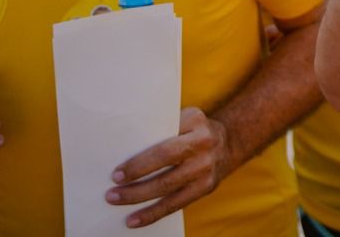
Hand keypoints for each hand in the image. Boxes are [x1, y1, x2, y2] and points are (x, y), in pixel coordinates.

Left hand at [107, 106, 229, 227]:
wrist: (228, 143)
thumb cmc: (192, 132)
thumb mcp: (184, 120)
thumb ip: (161, 129)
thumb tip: (121, 149)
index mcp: (194, 120)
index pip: (163, 138)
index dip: (139, 160)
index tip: (116, 172)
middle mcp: (204, 142)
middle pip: (165, 161)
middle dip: (136, 176)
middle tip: (111, 189)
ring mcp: (206, 166)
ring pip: (167, 185)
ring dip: (138, 196)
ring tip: (116, 201)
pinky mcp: (206, 187)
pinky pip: (176, 204)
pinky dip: (153, 213)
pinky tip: (134, 220)